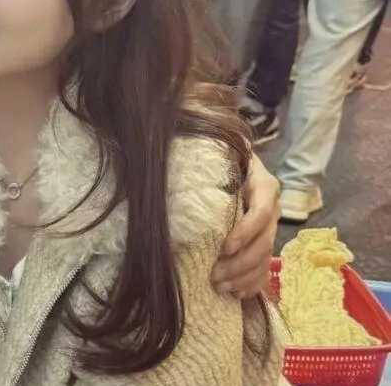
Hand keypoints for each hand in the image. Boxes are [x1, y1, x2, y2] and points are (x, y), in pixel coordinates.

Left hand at [212, 154, 279, 298]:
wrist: (236, 161)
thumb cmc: (221, 158)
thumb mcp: (220, 155)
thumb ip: (209, 162)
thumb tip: (177, 166)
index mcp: (264, 186)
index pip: (261, 213)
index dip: (245, 233)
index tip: (224, 248)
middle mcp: (272, 209)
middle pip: (263, 242)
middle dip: (240, 263)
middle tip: (214, 275)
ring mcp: (271, 228)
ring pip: (265, 258)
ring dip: (244, 276)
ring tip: (220, 286)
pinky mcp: (265, 242)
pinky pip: (266, 268)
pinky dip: (253, 283)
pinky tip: (238, 294)